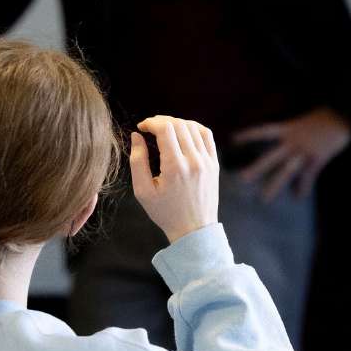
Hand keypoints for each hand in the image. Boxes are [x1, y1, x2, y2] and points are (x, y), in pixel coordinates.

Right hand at [129, 116, 219, 243]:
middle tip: (150, 127)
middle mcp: (194, 161)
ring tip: (164, 130)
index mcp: (175, 167)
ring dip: (177, 123)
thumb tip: (136, 136)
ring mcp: (207, 161)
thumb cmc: (165, 212)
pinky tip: (183, 131)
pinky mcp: (214, 163)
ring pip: (193, 127)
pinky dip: (194, 128)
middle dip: (161, 121)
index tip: (142, 127)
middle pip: (179, 124)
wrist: (194, 229)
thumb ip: (137, 161)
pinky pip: (206, 135)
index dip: (151, 122)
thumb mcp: (143, 191)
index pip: (165, 128)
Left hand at [234, 107, 350, 201]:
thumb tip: (287, 138)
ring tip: (263, 199)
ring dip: (274, 186)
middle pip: (270, 157)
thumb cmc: (327, 114)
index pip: (263, 131)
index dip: (248, 135)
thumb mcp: (306, 118)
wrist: (345, 114)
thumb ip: (294, 128)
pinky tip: (297, 198)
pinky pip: (308, 176)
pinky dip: (303, 187)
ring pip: (286, 171)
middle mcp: (293, 141)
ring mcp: (305, 151)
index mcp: (289, 129)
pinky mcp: (318, 158)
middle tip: (241, 179)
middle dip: (256, 168)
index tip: (232, 140)